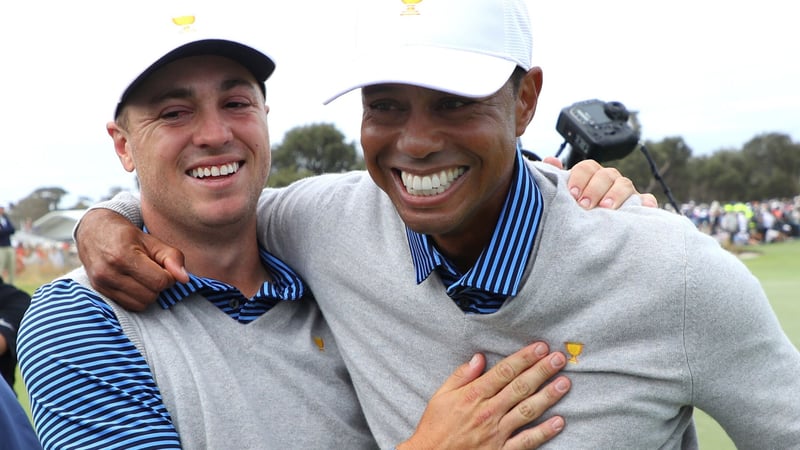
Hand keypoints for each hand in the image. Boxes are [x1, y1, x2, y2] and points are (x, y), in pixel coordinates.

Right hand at [76, 209, 188, 310]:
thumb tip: (185, 278)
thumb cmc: (126, 235)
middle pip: (151, 295)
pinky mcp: (100, 291)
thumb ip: (172, 257)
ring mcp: (102, 284)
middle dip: (158, 285)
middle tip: (154, 271)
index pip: (159, 281)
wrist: (93, 231)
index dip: (169, 276)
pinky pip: (129, 306)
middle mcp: (109, 273)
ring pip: (141, 304)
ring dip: (149, 293)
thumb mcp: (152, 240)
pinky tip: (135, 283)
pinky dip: (137, 298)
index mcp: (123, 256)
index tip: (164, 267)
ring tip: (144, 277)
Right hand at [398, 342, 569, 449]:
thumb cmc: (435, 426)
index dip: (524, 358)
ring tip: (564, 383)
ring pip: (527, 411)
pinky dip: (543, 432)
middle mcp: (488, 412)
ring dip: (548, 396)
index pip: (504, 372)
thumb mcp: (440, 395)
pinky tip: (559, 422)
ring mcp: (496, 433)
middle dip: (542, 371)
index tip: (540, 347)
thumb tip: (479, 358)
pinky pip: (526, 441)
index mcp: (473, 395)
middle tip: (559, 358)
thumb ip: (461, 375)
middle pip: (520, 387)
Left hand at [543, 157, 657, 208]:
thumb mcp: (566, 194)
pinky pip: (647, 200)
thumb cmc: (579, 208)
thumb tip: (550, 161)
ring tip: (606, 208)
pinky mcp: (640, 205)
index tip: (573, 194)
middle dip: (595, 189)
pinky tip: (643, 209)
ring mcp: (626, 192)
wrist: (592, 229)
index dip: (579, 178)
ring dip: (616, 195)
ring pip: (625, 185)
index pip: (587, 168)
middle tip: (585, 205)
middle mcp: (609, 180)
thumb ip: (558, 178)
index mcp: (591, 175)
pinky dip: (646, 203)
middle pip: (606, 175)